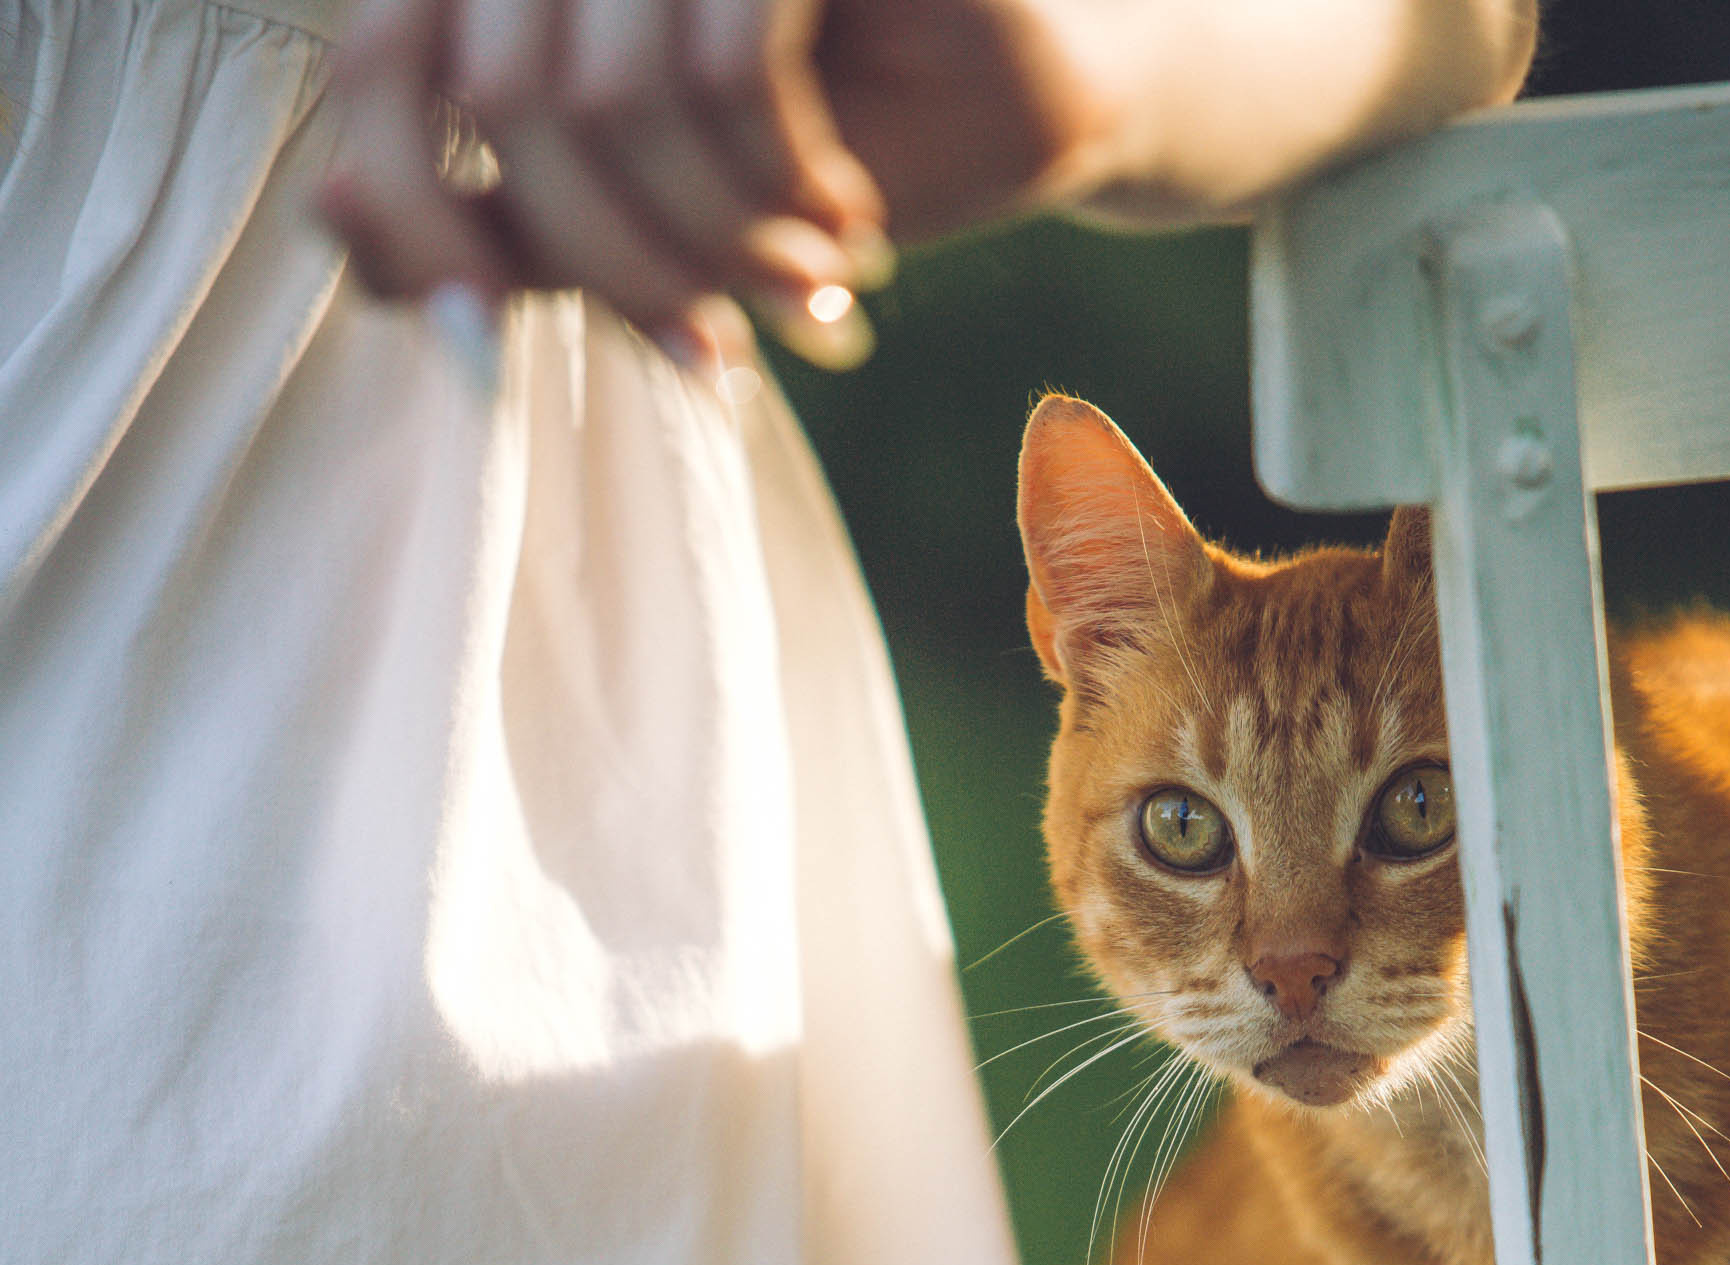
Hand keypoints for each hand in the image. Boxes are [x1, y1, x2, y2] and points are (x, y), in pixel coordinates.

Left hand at [319, 0, 891, 371]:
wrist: (1013, 88)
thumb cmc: (818, 153)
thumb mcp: (638, 213)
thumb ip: (496, 225)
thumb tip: (336, 222)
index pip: (379, 71)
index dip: (406, 218)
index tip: (469, 342)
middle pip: (502, 105)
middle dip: (616, 270)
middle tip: (713, 356)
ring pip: (613, 101)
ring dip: (718, 243)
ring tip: (806, 289)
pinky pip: (725, 65)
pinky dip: (781, 178)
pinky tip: (844, 220)